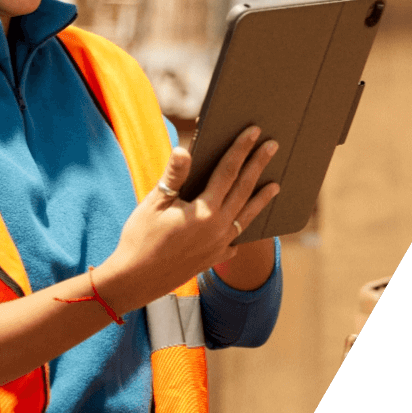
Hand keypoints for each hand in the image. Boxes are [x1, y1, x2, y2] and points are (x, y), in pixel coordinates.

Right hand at [97, 126, 280, 313]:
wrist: (136, 281)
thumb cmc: (140, 238)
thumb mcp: (154, 203)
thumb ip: (174, 176)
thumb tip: (185, 150)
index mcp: (205, 211)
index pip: (228, 172)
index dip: (240, 149)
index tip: (253, 132)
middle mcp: (219, 228)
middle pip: (244, 190)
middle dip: (258, 165)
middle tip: (273, 146)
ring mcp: (219, 246)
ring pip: (247, 216)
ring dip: (261, 199)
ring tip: (275, 185)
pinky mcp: (213, 258)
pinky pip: (237, 240)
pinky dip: (244, 229)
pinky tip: (245, 225)